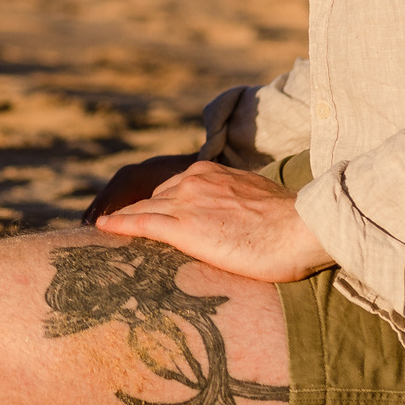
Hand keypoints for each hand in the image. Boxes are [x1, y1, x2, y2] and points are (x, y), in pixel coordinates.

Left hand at [92, 160, 334, 284]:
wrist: (302, 227)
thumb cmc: (292, 225)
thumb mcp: (259, 203)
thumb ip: (239, 206)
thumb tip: (240, 222)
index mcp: (212, 174)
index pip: (175, 189)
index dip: (159, 204)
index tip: (148, 215)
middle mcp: (194, 181)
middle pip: (154, 197)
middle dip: (136, 212)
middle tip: (115, 226)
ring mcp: (187, 202)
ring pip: (144, 209)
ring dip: (122, 220)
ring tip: (102, 230)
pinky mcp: (184, 227)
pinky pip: (142, 223)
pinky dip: (119, 224)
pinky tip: (102, 228)